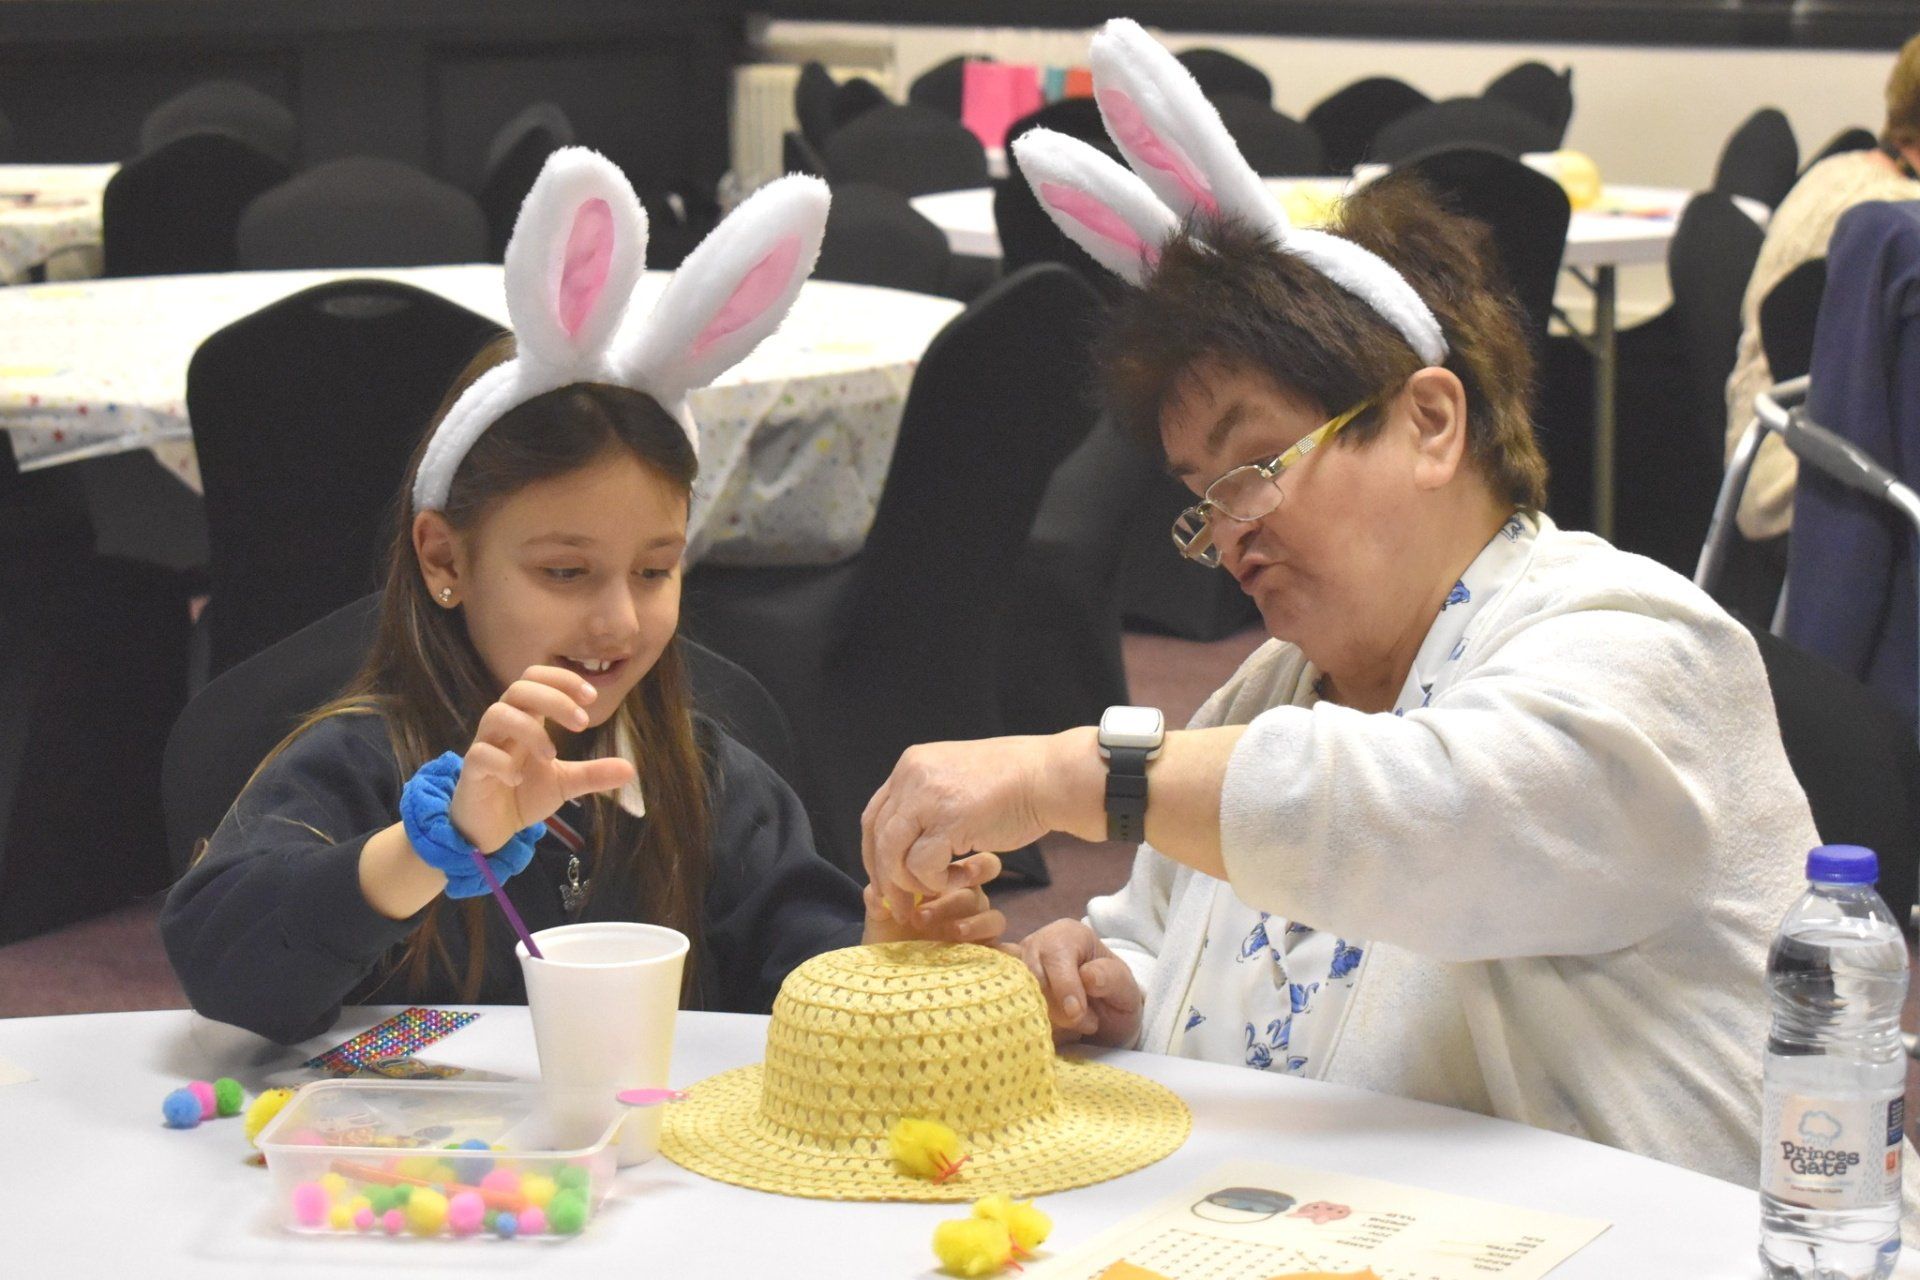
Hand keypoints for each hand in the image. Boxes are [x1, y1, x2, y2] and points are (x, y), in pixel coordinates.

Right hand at [446, 665, 636, 852]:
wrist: (491, 828)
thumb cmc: (523, 795)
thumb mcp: (565, 783)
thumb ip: (593, 774)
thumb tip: (631, 769)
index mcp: (526, 719)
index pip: (536, 678)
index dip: (562, 680)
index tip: (591, 697)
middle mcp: (504, 726)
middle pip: (519, 689)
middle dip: (553, 699)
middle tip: (581, 723)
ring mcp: (485, 746)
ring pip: (497, 714)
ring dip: (529, 730)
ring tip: (551, 755)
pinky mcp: (472, 772)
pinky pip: (480, 754)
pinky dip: (502, 762)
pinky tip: (517, 779)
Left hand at [860, 737, 1057, 920]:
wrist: (1049, 775)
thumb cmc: (1014, 780)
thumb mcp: (956, 778)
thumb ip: (928, 799)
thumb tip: (908, 835)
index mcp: (911, 764)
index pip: (874, 815)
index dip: (875, 852)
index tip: (886, 878)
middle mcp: (912, 777)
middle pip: (877, 837)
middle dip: (885, 877)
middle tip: (898, 903)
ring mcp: (928, 798)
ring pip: (893, 855)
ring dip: (911, 883)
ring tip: (937, 891)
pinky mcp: (949, 822)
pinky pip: (923, 866)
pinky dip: (937, 881)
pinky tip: (961, 878)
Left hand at [861, 852, 1006, 946]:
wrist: (886, 977)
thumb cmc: (887, 940)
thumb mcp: (879, 917)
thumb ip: (878, 899)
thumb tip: (877, 893)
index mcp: (950, 886)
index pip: (977, 866)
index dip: (975, 866)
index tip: (951, 873)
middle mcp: (968, 907)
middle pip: (977, 894)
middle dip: (951, 902)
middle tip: (921, 916)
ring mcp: (978, 934)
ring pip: (995, 919)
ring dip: (976, 924)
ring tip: (953, 933)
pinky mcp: (984, 960)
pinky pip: (1007, 954)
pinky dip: (1006, 954)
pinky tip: (993, 956)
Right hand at [1006, 918, 1143, 1047]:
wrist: (1104, 1019)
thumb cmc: (1113, 996)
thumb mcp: (1126, 987)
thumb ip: (1111, 978)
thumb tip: (1088, 976)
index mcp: (1067, 935)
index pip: (1053, 954)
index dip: (1064, 986)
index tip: (1078, 1013)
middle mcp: (1036, 947)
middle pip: (1030, 976)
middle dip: (1057, 1008)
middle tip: (1086, 1023)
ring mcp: (1016, 970)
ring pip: (1018, 996)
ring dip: (1047, 1019)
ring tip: (1076, 1026)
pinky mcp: (1008, 993)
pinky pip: (1010, 1011)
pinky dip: (1033, 1026)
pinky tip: (1054, 1030)